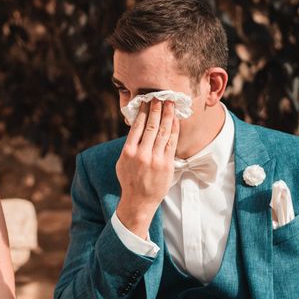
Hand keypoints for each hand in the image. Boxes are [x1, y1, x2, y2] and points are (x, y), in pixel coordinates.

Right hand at [115, 99, 179, 237]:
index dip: (144, 111)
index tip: (147, 101)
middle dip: (157, 109)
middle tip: (160, 97)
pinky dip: (174, 129)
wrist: (139, 200)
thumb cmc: (129, 180)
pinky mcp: (166, 164)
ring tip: (170, 104)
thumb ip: (129, 146)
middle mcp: (142, 154)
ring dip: (168, 115)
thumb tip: (136, 128)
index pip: (137, 126)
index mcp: (128, 152)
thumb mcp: (122, 163)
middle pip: (152, 126)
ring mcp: (155, 159)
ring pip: (163, 132)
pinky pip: (172, 142)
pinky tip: (175, 120)